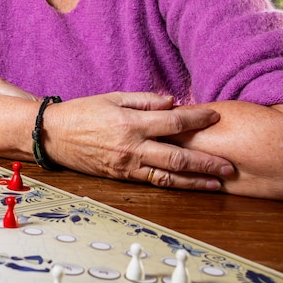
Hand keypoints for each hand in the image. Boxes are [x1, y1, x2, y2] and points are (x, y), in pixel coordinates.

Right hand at [45, 92, 234, 191]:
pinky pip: (153, 182)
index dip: (198, 119)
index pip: (174, 121)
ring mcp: (127, 165)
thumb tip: (173, 102)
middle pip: (178, 156)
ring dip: (196, 180)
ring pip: (169, 176)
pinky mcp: (121, 176)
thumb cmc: (81, 112)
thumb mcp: (113, 97)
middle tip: (230, 165)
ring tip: (218, 181)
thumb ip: (144, 100)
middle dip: (207, 161)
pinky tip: (190, 186)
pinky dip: (174, 185)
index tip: (215, 117)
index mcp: (131, 122)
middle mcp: (132, 146)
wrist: (52, 134)